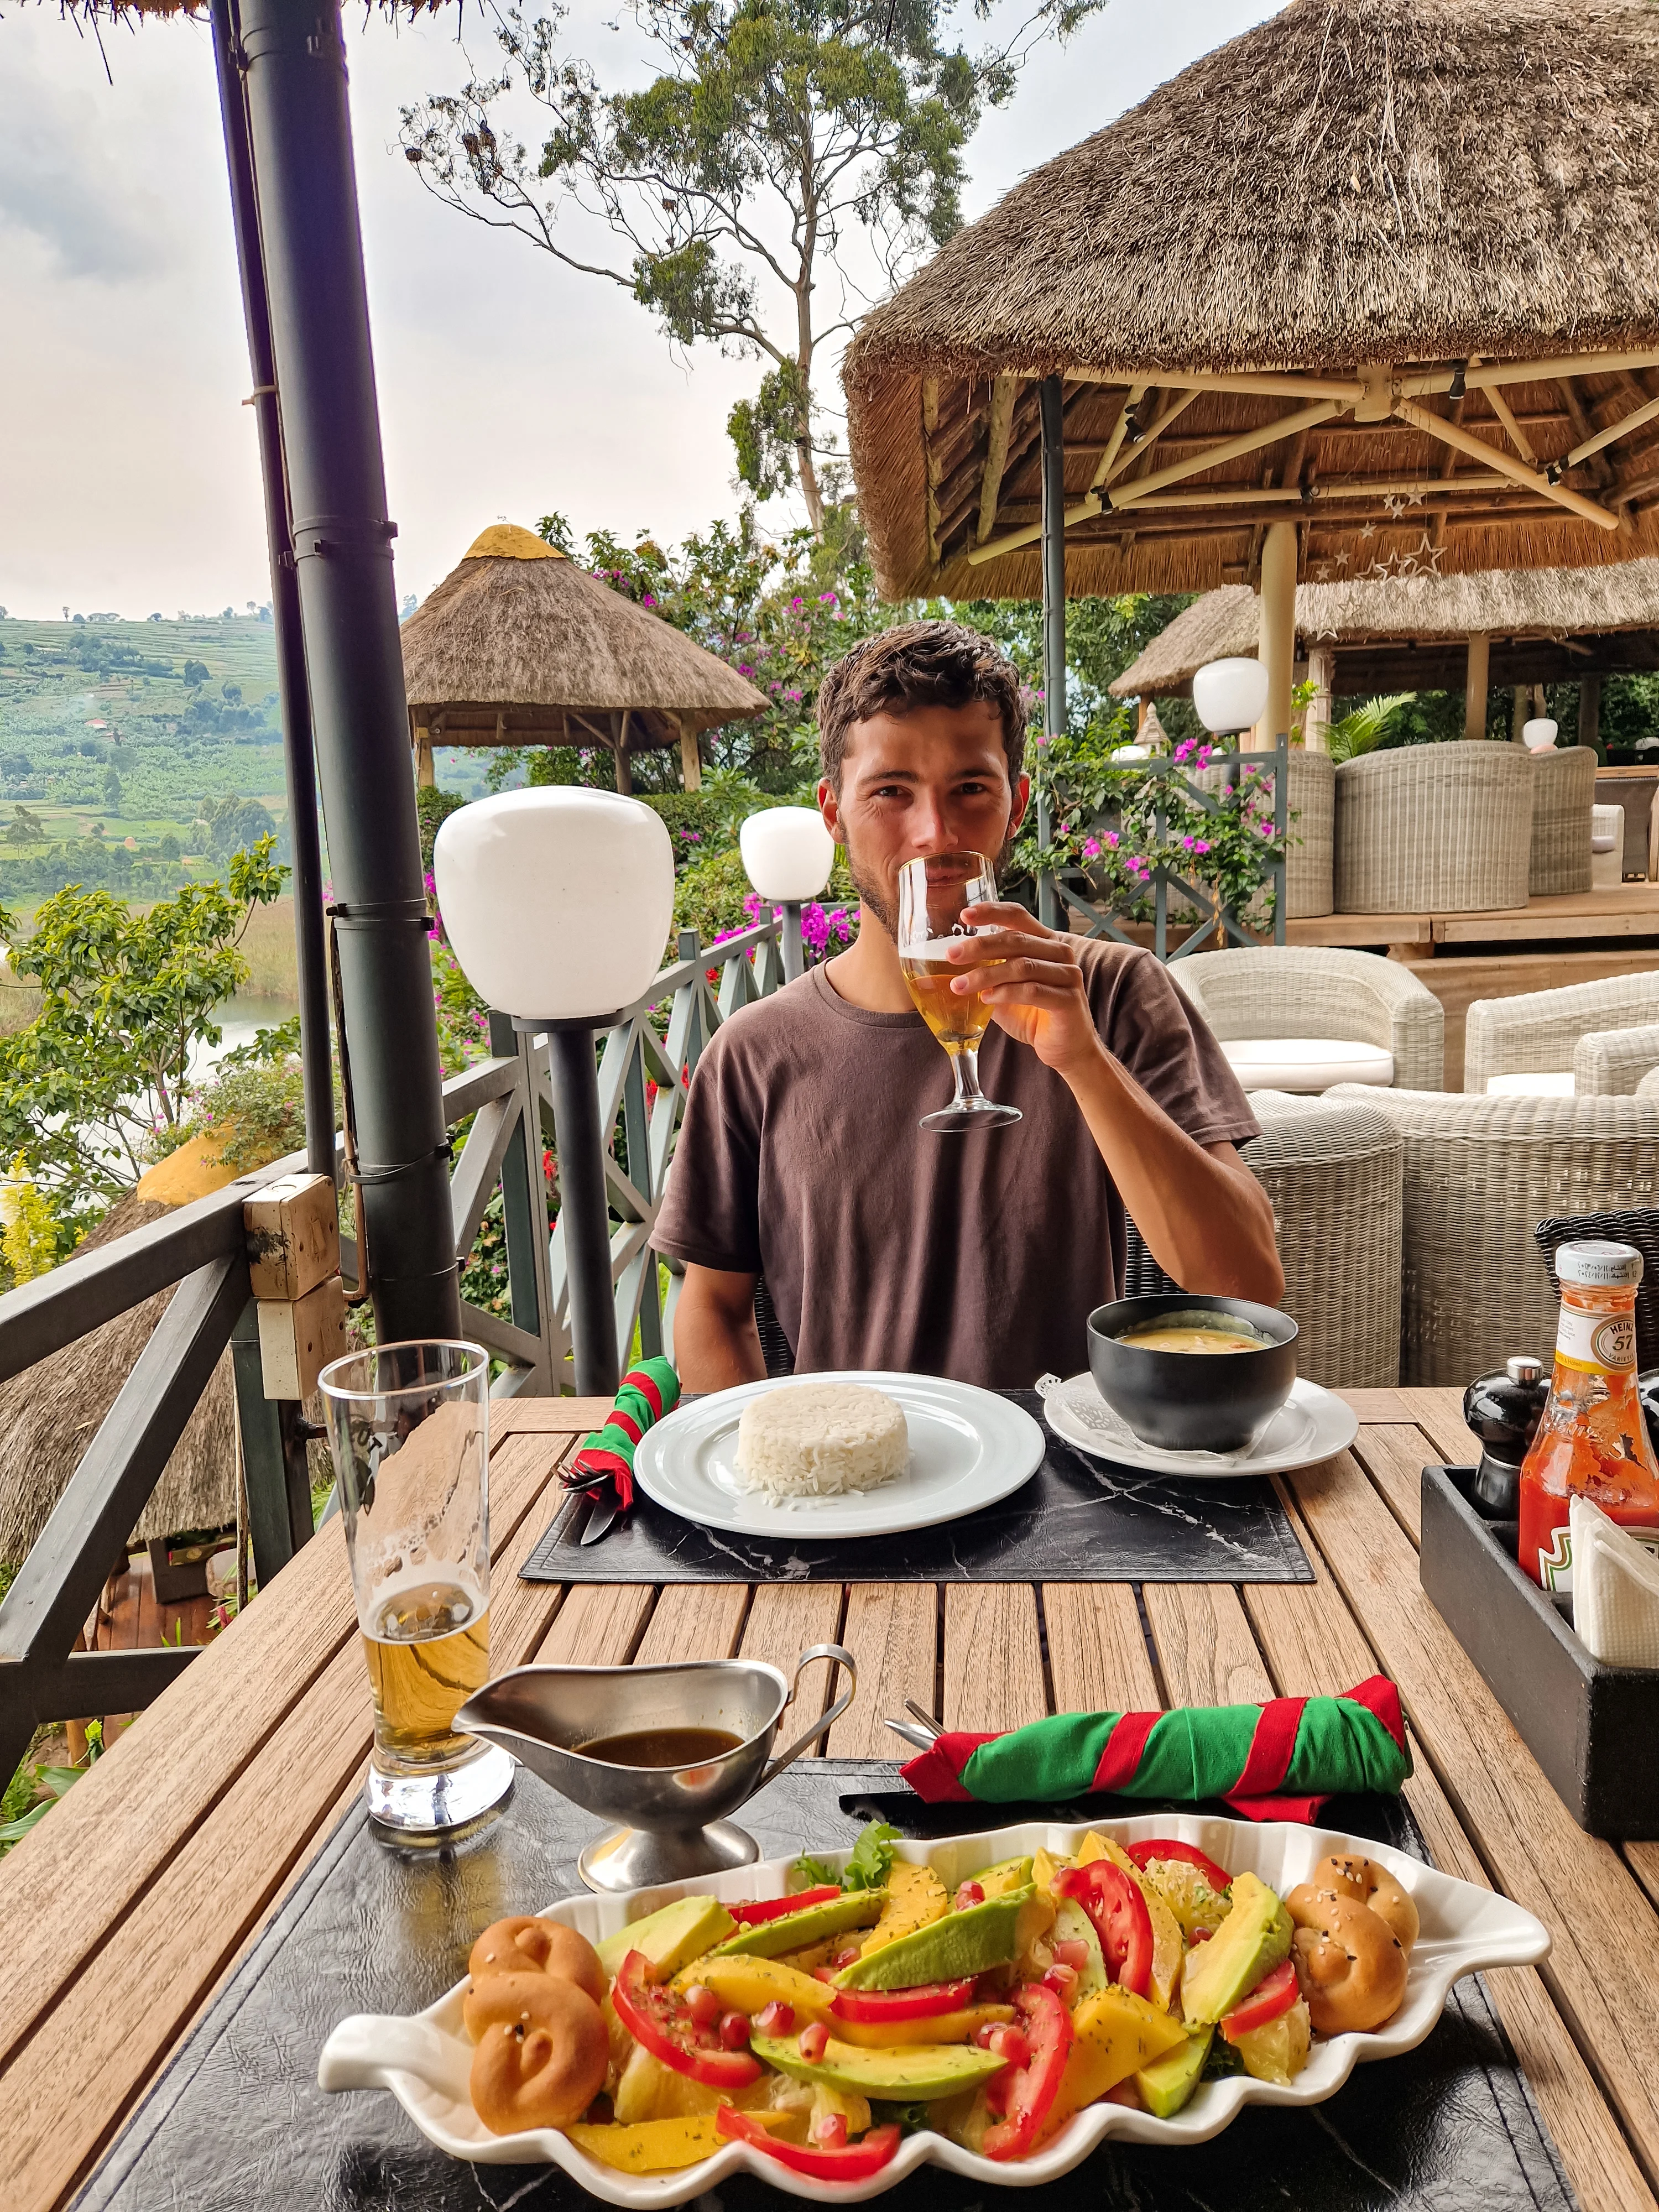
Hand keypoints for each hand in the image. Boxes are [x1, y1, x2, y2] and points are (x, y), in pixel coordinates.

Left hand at [944, 902, 1103, 1076]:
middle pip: (1016, 939)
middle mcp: (1059, 952)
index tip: (964, 915)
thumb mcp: (1004, 989)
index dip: (991, 912)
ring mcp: (1068, 975)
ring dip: (986, 975)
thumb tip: (950, 965)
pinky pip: (1033, 991)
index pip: (1017, 916)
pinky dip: (1005, 994)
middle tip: (951, 955)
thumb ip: (987, 973)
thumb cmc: (1033, 1015)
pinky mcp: (1069, 1000)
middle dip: (979, 946)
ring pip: (1021, 966)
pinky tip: (986, 999)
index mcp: (1044, 942)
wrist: (1065, 1048)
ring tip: (959, 986)